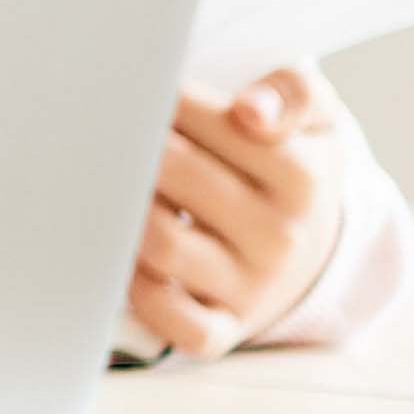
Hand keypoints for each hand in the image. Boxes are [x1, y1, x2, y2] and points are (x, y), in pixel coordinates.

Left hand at [126, 68, 347, 357]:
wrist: (309, 246)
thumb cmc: (289, 167)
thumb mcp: (315, 121)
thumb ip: (296, 92)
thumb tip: (251, 111)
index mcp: (302, 176)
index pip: (214, 121)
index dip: (163, 97)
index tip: (139, 85)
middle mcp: (280, 236)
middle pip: (176, 172)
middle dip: (129, 142)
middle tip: (98, 125)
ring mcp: (251, 287)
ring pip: (163, 244)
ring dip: (121, 207)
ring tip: (102, 180)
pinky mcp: (223, 328)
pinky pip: (174, 321)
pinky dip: (139, 290)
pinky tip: (124, 252)